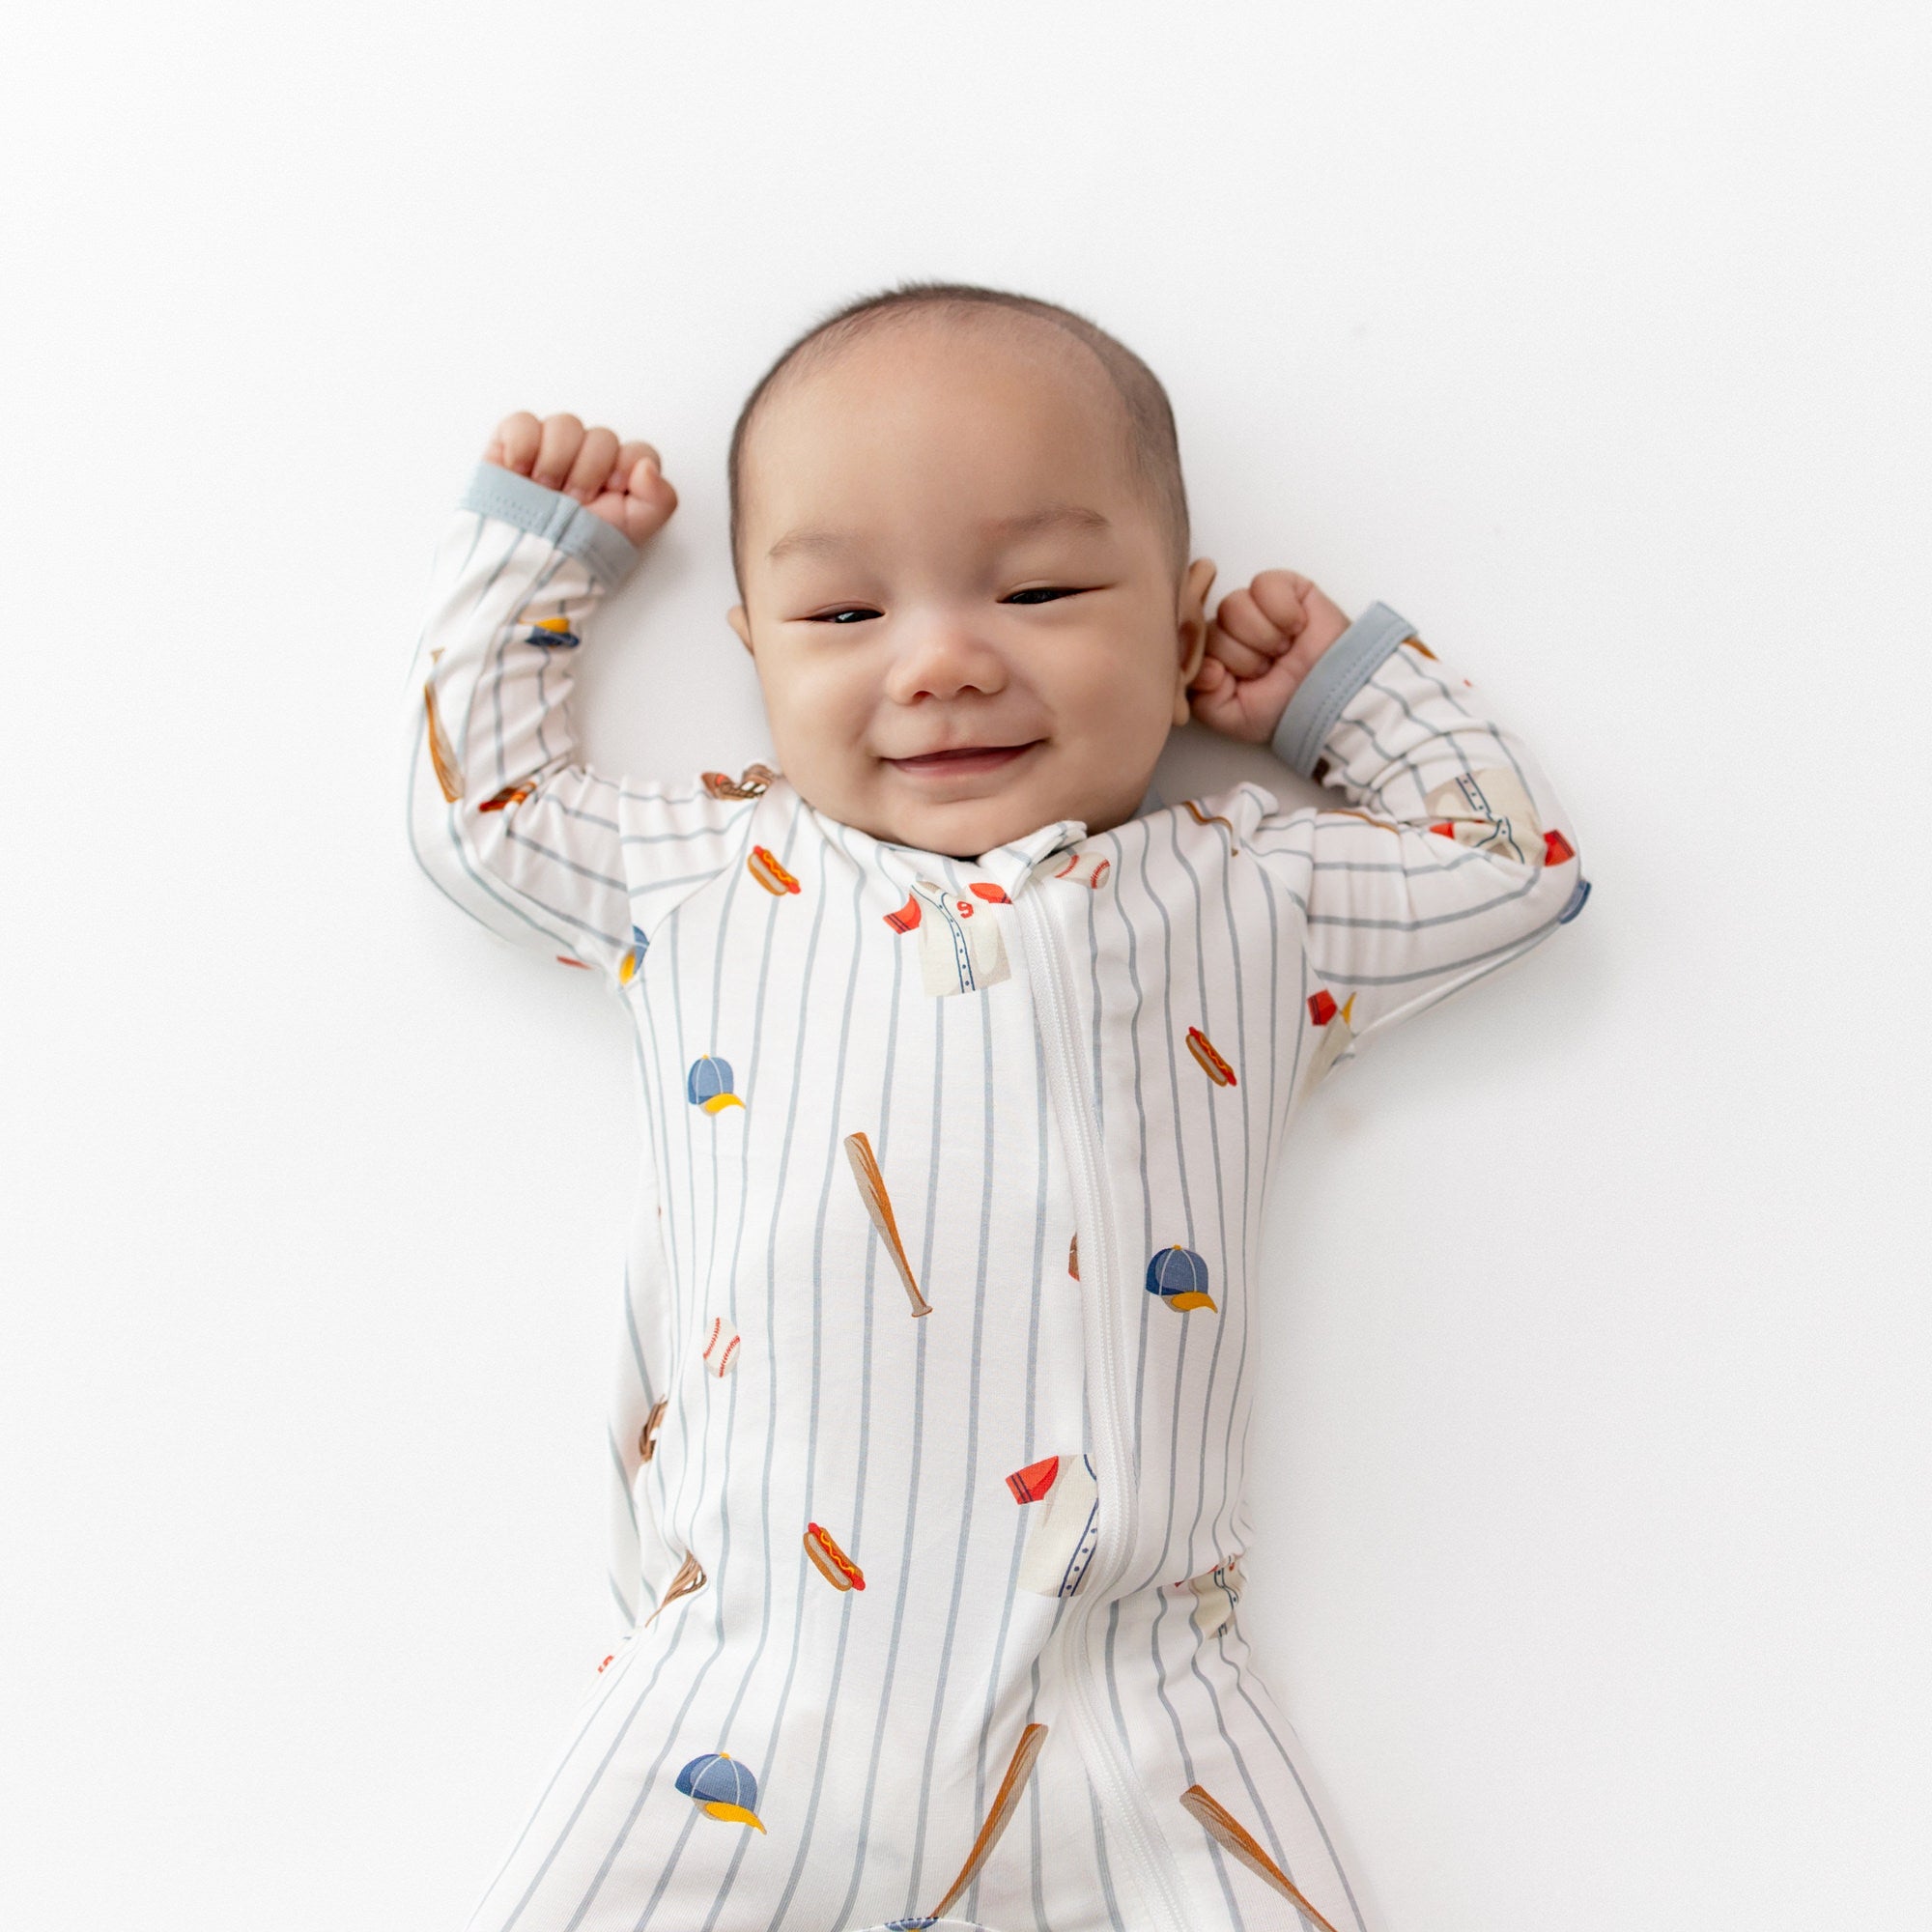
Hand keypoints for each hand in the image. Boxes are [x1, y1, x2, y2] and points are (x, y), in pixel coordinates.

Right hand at [484, 412, 678, 546]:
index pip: (638, 452)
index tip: (611, 493)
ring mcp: (551, 449)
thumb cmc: (579, 550)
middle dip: (588, 473)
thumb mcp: (632, 532)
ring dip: (556, 462)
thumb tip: (647, 467)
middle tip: (574, 502)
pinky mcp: (513, 444)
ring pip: (566, 424)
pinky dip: (523, 446)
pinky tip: (521, 473)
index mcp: (620, 476)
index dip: (626, 468)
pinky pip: (523, 422)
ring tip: (545, 492)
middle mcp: (588, 459)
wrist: (528, 563)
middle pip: (602, 437)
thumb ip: (660, 499)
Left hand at [1189, 569, 1351, 744]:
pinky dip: (1282, 612)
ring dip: (1264, 637)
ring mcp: (1255, 605)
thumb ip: (1199, 697)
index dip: (1217, 667)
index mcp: (1214, 654)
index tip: (1242, 683)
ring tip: (1284, 650)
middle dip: (1244, 657)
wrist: (1329, 698)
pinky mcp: (1283, 586)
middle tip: (1269, 669)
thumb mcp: (1229, 716)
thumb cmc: (1282, 709)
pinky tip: (1296, 628)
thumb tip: (1203, 665)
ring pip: (1234, 606)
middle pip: (1213, 627)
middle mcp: (1230, 627)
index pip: (1192, 646)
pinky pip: (1264, 585)